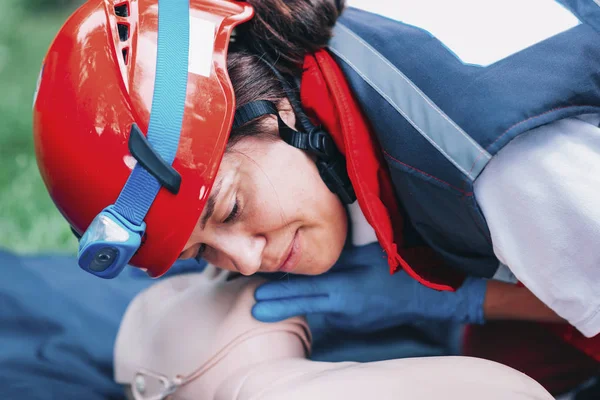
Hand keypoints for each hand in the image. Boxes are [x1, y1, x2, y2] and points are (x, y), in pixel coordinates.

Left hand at [252, 243, 485, 332]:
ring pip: (318, 309)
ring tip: (273, 302)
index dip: (278, 296)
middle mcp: (343, 309)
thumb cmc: (399, 268)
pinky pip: (334, 312)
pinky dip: (320, 305)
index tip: (257, 297)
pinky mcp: (358, 322)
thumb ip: (336, 258)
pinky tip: (313, 299)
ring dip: (298, 303)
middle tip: (255, 309)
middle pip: (303, 307)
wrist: (430, 295)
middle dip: (278, 306)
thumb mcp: (366, 256)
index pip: (303, 293)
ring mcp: (351, 319)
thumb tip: (311, 255)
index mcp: (344, 291)